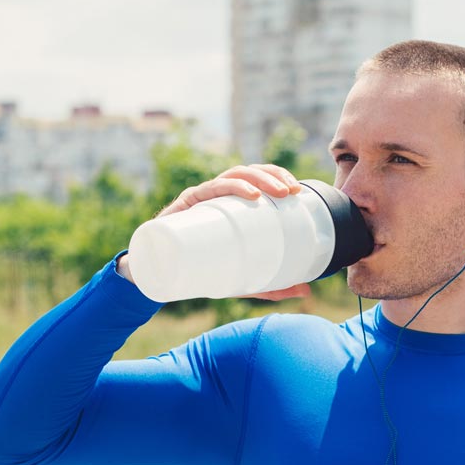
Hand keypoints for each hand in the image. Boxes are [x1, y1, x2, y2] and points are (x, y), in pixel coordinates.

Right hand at [119, 164, 310, 300]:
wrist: (158, 276)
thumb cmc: (202, 270)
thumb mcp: (243, 280)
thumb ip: (273, 285)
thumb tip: (307, 292)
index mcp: (232, 204)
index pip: (259, 178)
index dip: (279, 176)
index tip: (298, 191)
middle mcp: (218, 195)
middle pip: (250, 172)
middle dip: (273, 175)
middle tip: (291, 192)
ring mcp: (202, 198)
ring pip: (233, 174)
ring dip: (258, 178)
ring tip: (276, 192)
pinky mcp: (186, 206)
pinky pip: (210, 189)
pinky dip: (231, 187)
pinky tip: (249, 193)